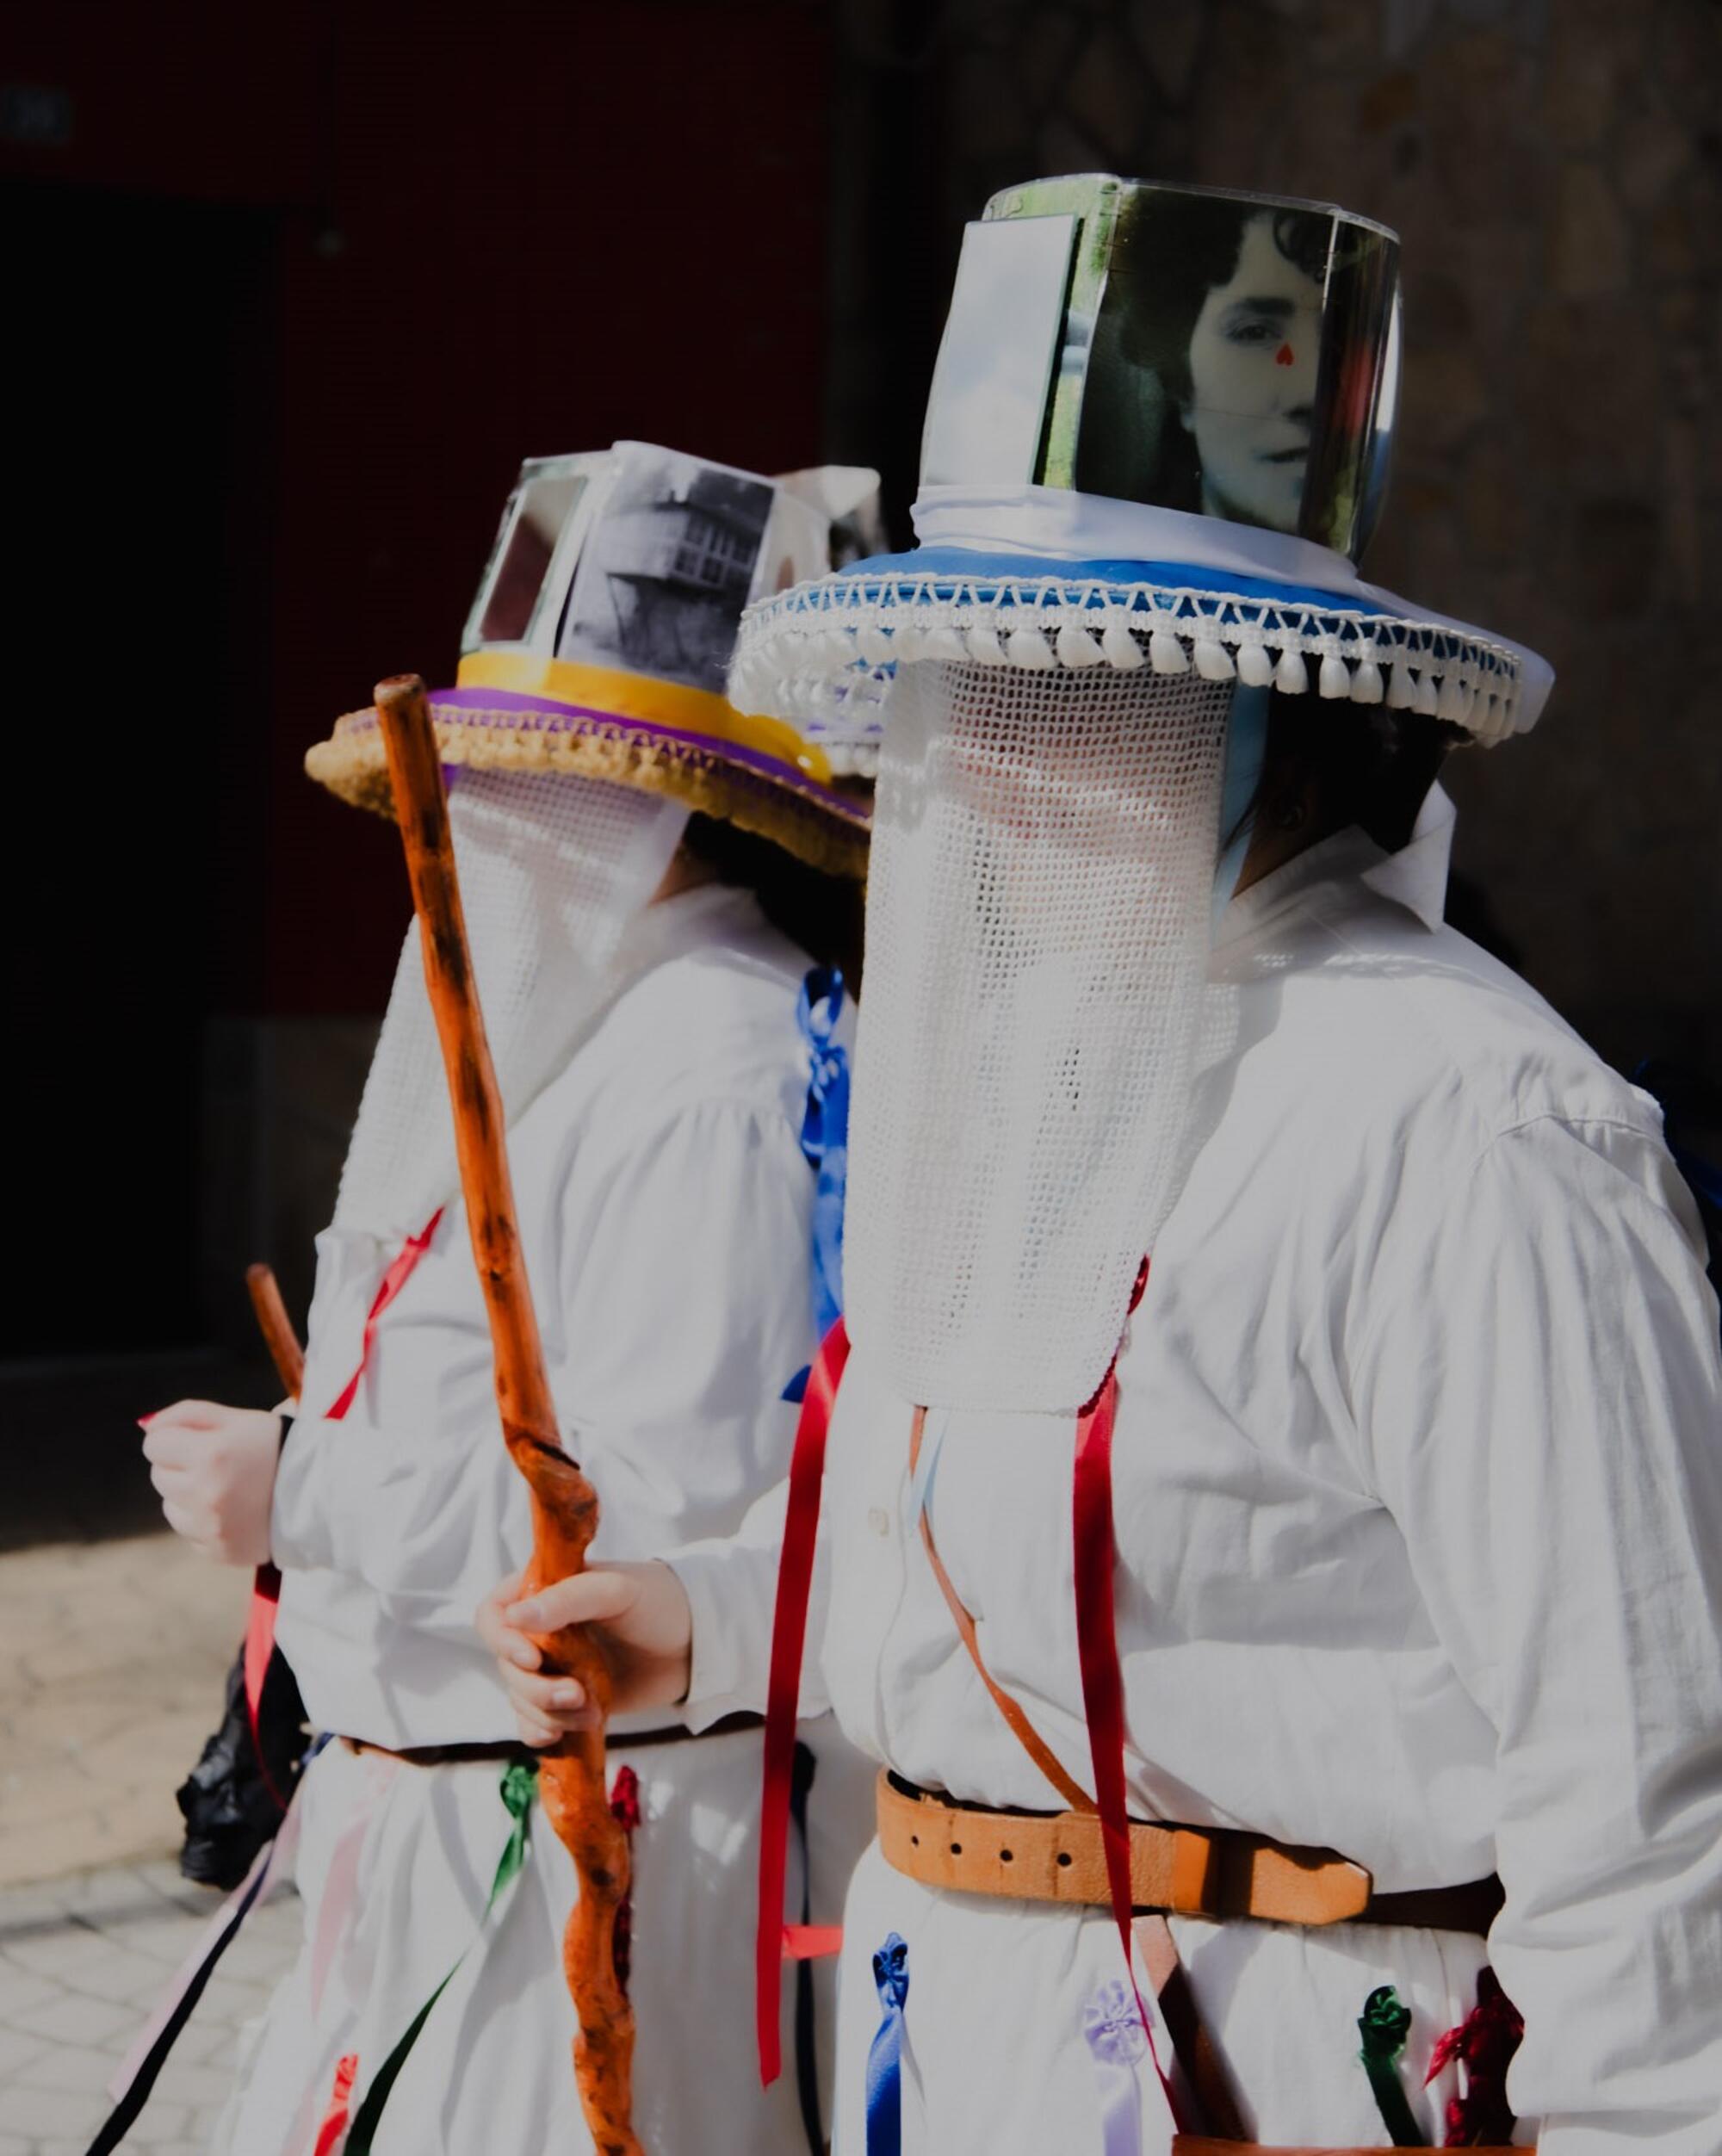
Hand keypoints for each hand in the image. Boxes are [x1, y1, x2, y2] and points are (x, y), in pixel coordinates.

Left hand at [140, 1401, 280, 1566]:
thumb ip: (188, 1414)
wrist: (322, 1491)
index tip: (199, 1440)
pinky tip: (234, 1512)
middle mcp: (207, 1494)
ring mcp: (211, 1528)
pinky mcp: (219, 1552)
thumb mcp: (239, 1419)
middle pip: (159, 1475)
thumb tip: (146, 1426)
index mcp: (211, 1454)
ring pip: (170, 1507)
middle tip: (219, 1463)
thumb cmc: (278, 1448)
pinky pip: (190, 1534)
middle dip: (182, 1466)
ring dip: (189, 1496)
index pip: (155, 1444)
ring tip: (227, 1488)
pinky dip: (204, 1522)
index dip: (176, 1438)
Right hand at [475, 1561, 692, 1749]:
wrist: (696, 1646)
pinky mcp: (567, 1700)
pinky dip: (542, 1732)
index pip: (493, 1615)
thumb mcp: (618, 1591)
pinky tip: (562, 1735)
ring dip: (547, 1714)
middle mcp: (540, 1630)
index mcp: (543, 1591)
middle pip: (505, 1666)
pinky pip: (534, 1723)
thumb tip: (515, 1616)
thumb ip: (569, 1598)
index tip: (533, 1659)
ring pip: (519, 1699)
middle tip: (576, 1695)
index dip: (502, 1641)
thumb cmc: (659, 1602)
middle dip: (535, 1689)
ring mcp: (552, 1667)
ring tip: (590, 1713)